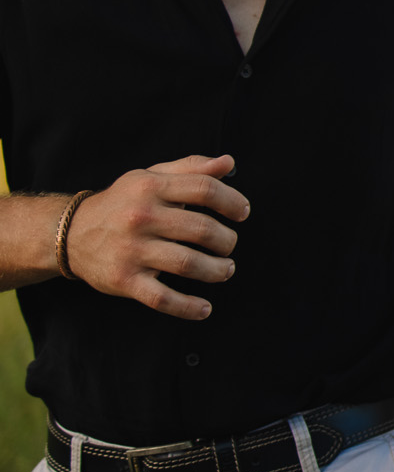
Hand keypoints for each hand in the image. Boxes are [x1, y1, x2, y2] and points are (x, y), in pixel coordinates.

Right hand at [63, 154, 249, 321]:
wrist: (71, 233)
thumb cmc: (123, 203)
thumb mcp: (150, 177)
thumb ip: (191, 168)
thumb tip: (229, 163)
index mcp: (151, 187)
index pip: (203, 189)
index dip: (231, 201)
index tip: (242, 213)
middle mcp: (141, 217)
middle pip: (201, 229)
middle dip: (226, 241)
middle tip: (229, 246)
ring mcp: (132, 250)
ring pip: (187, 264)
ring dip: (216, 271)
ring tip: (225, 270)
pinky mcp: (124, 280)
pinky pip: (162, 298)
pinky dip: (188, 307)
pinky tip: (204, 309)